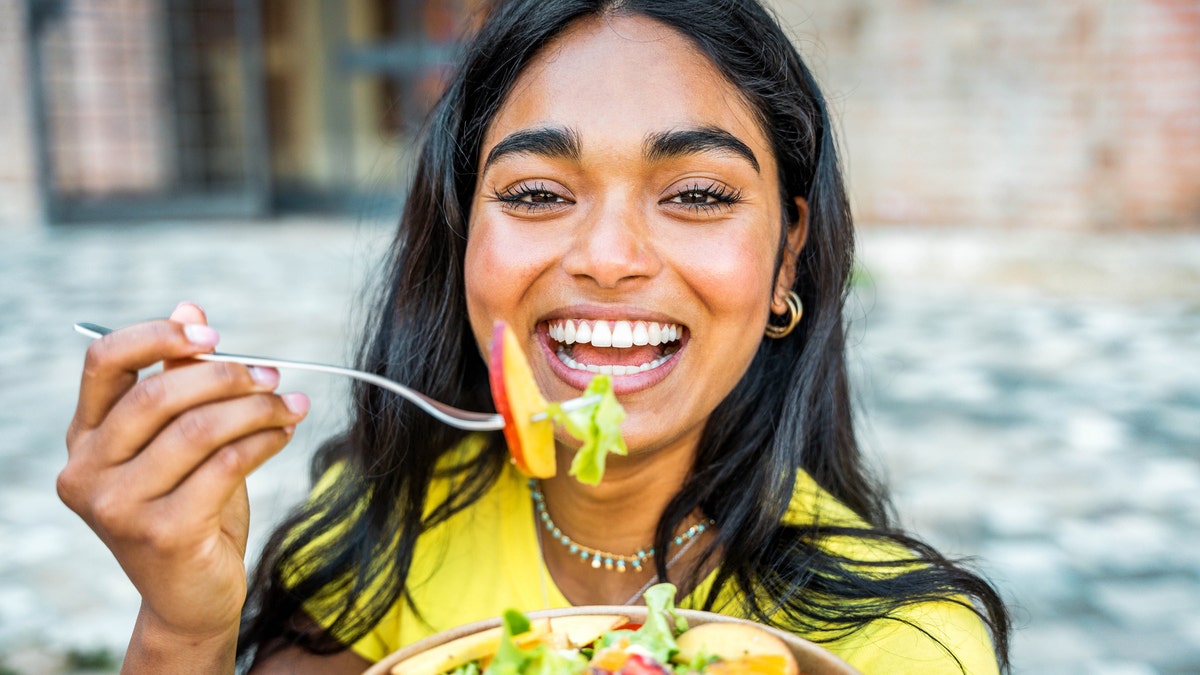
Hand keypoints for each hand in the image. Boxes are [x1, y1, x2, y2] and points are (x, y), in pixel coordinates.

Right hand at [58, 303, 308, 664]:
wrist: (190, 596)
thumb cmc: (189, 508)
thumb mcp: (181, 440)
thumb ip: (180, 378)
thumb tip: (191, 308)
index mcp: (84, 437)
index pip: (104, 363)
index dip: (158, 336)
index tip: (212, 334)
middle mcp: (86, 470)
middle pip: (158, 395)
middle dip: (226, 376)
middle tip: (272, 375)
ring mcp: (117, 506)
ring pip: (199, 429)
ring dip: (257, 409)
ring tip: (291, 405)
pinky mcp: (162, 532)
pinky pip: (225, 465)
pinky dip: (263, 441)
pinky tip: (284, 434)